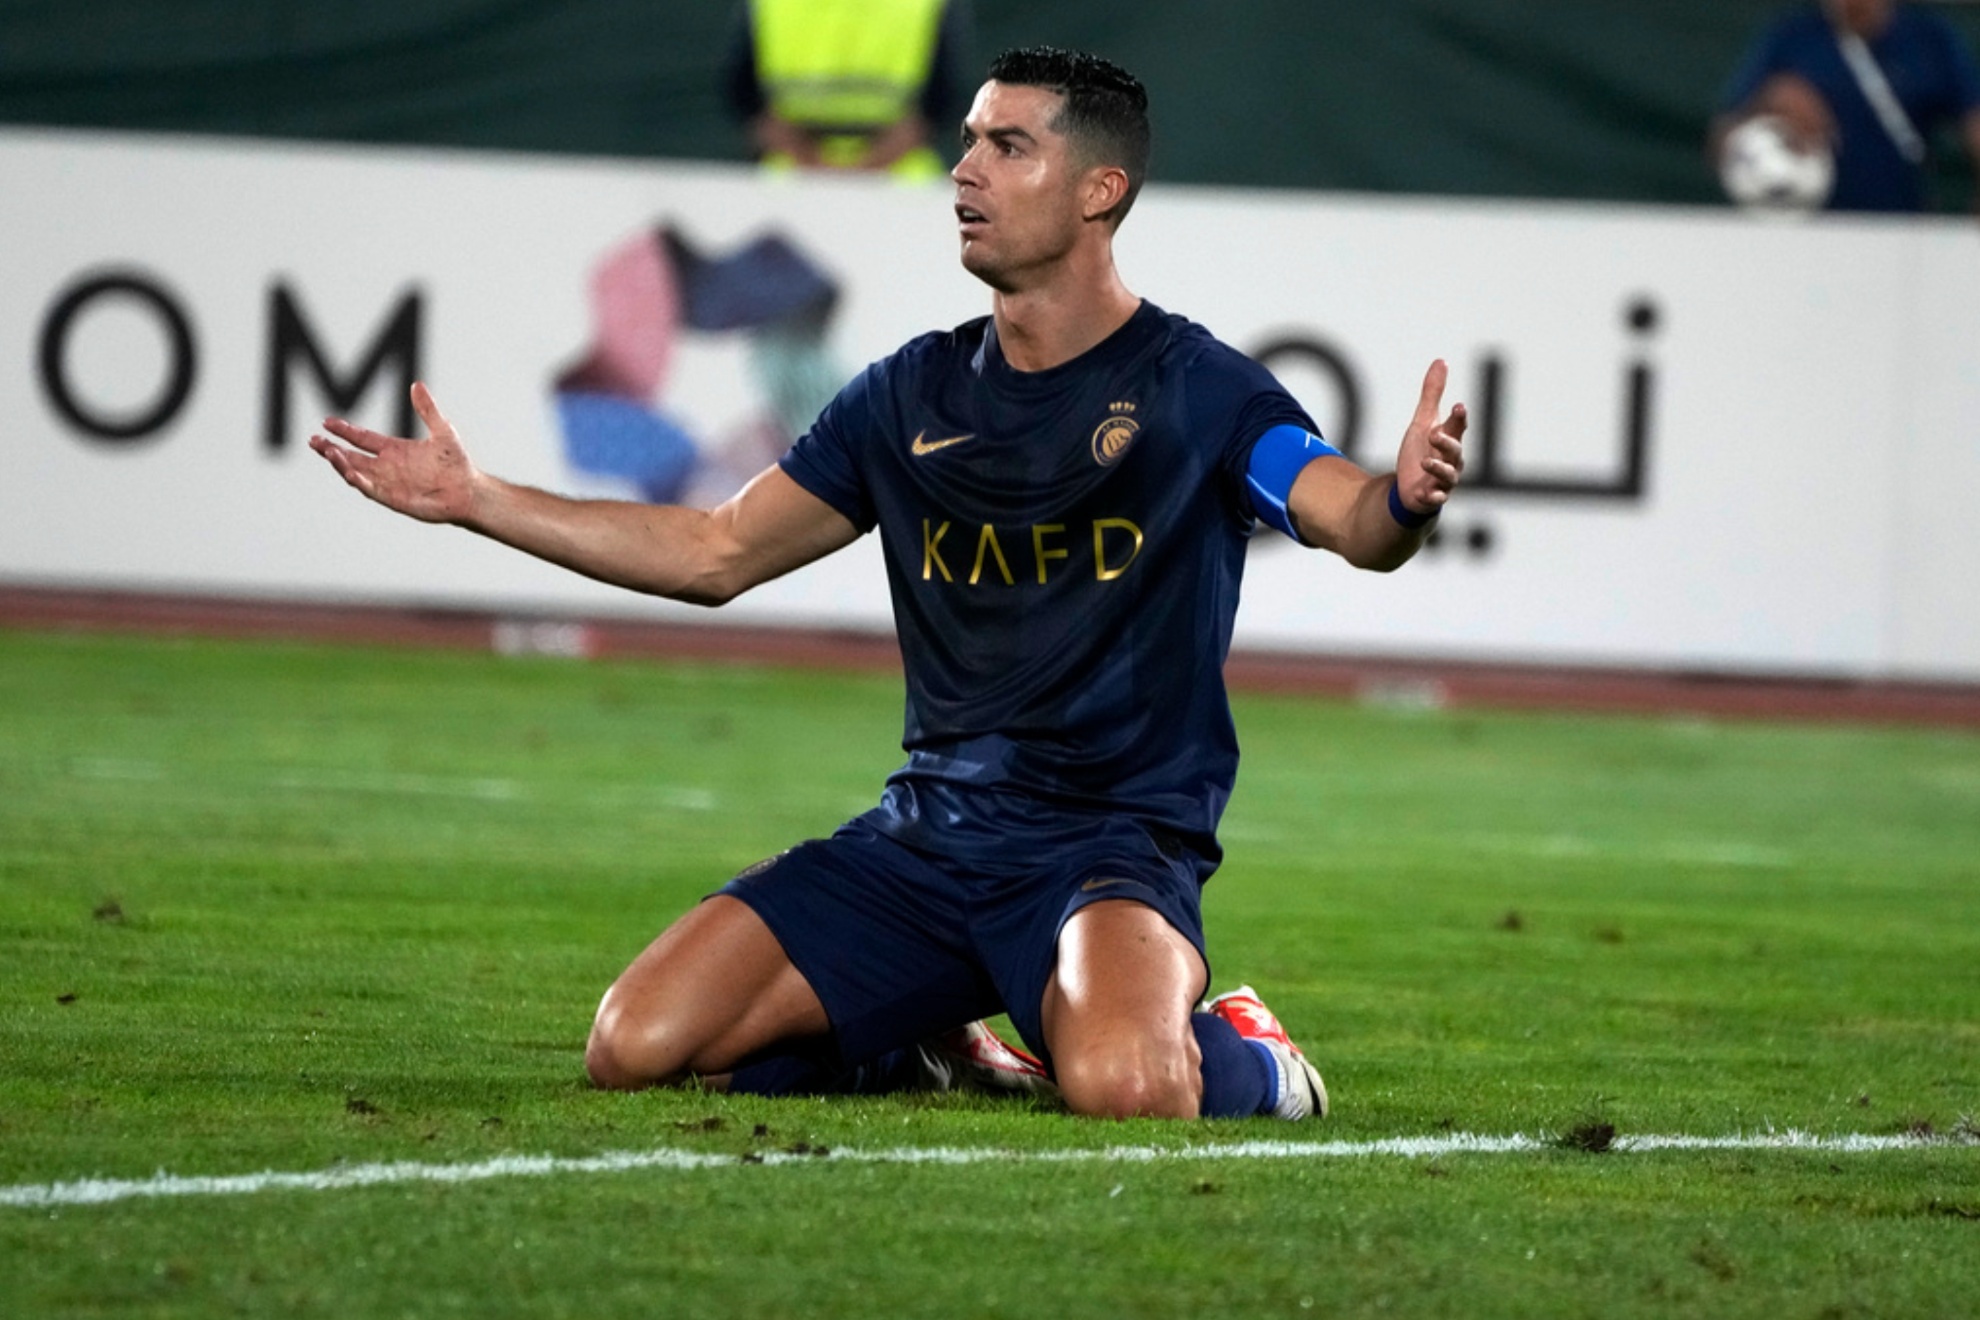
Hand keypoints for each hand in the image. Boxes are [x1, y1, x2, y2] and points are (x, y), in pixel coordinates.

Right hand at [309, 382, 477, 524]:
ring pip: (355, 471)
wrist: (468, 491)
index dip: (345, 430)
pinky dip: (358, 481)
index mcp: (395, 449)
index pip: (363, 438)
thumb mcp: (442, 430)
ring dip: (340, 463)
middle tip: (313, 440)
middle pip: (352, 456)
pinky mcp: (393, 498)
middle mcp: (387, 466)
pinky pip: (370, 489)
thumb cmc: (457, 463)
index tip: (326, 422)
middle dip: (331, 448)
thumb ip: (427, 409)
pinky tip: (348, 471)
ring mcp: (388, 482)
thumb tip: (417, 384)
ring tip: (327, 452)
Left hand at [1394, 359, 1465, 516]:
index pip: (1458, 426)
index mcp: (1450, 439)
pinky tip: (1427, 493)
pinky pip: (1438, 498)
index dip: (1459, 417)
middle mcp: (1451, 460)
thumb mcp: (1423, 421)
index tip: (1458, 406)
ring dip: (1439, 468)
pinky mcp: (1432, 496)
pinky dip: (1434, 496)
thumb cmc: (1422, 451)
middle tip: (1434, 433)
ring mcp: (1443, 480)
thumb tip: (1440, 361)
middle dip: (1447, 442)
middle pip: (1455, 450)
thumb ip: (1432, 394)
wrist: (1411, 486)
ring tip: (1425, 461)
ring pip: (1448, 474)